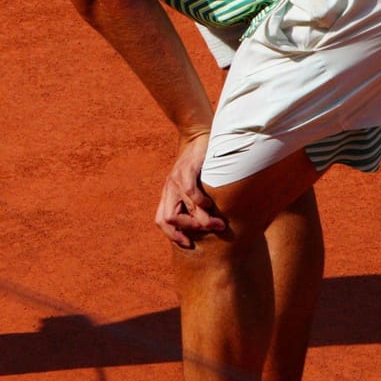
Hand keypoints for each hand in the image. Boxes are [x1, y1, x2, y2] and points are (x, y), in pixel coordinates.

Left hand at [155, 130, 224, 249]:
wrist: (198, 136)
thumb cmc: (199, 165)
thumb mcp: (191, 184)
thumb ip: (193, 202)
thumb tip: (205, 224)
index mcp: (168, 194)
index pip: (161, 220)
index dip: (173, 235)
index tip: (188, 244)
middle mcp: (169, 188)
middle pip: (169, 218)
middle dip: (191, 229)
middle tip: (212, 230)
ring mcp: (176, 179)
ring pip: (183, 209)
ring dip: (202, 220)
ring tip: (219, 223)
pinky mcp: (187, 169)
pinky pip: (189, 192)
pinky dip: (201, 202)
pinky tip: (211, 203)